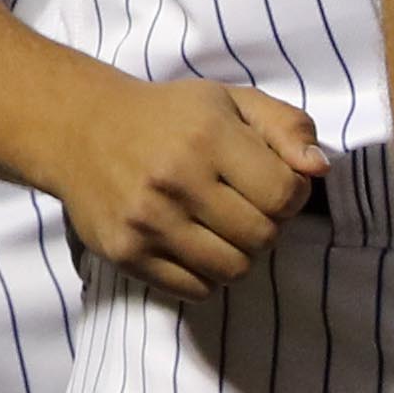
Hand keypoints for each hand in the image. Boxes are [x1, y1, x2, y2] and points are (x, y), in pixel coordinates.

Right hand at [46, 72, 327, 301]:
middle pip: (262, 238)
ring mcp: (145, 221)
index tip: (268, 183)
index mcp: (205, 137)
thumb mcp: (230, 101)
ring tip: (216, 228)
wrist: (75, 128)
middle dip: (263, 225)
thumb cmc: (165, 116)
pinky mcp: (123, 252)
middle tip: (240, 207)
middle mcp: (173, 180)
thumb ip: (286, 126)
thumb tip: (318, 169)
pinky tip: (188, 244)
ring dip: (236, 254)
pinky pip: (195, 290)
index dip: (290, 195)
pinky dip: (202, 275)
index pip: (285, 196)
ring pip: (233, 270)